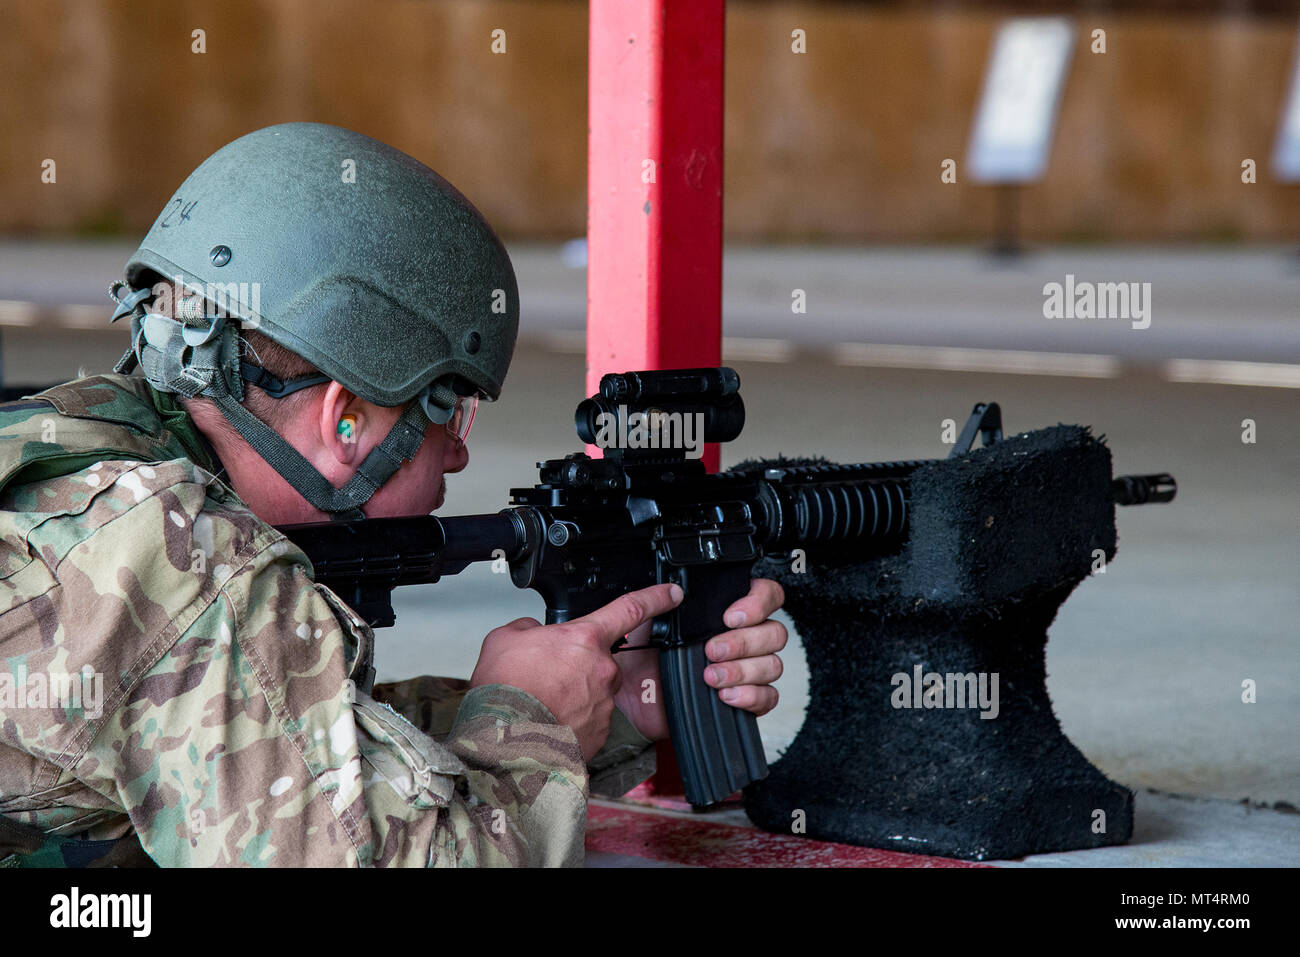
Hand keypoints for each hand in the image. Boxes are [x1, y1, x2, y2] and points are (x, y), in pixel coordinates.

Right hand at [470, 583, 683, 760]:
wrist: (502, 741)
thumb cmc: (504, 692)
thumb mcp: (505, 639)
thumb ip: (529, 628)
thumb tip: (536, 634)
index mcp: (584, 639)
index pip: (631, 609)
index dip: (655, 598)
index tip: (671, 594)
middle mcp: (603, 670)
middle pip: (598, 660)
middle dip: (577, 666)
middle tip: (546, 677)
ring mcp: (603, 704)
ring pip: (592, 692)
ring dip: (572, 694)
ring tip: (540, 703)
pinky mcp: (599, 733)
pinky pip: (588, 720)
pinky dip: (570, 720)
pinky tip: (546, 722)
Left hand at [614, 578, 787, 741]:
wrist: (631, 703)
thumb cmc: (638, 660)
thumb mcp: (638, 623)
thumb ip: (654, 602)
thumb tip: (674, 591)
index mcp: (723, 612)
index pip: (765, 595)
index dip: (758, 602)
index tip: (731, 617)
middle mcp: (740, 638)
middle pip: (774, 632)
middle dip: (744, 642)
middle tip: (712, 650)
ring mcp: (746, 669)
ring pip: (772, 665)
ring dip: (742, 670)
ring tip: (711, 677)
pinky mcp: (745, 699)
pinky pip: (768, 697)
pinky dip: (750, 696)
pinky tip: (725, 695)